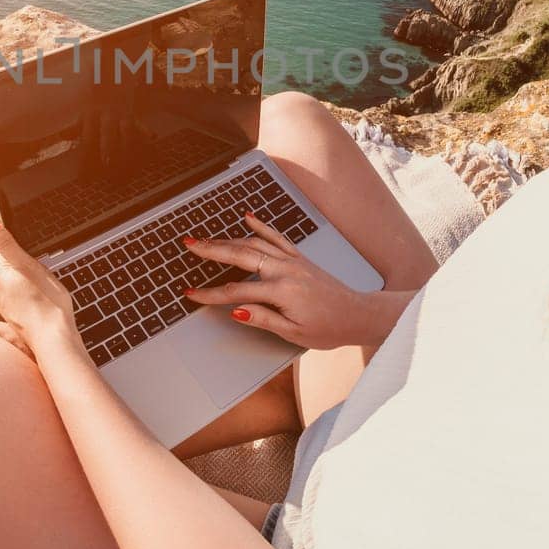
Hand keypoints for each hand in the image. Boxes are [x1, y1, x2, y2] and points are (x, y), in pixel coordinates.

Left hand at [0, 212, 80, 353]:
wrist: (54, 340)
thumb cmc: (46, 303)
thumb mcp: (29, 266)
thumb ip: (7, 244)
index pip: (10, 251)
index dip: (28, 253)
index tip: (40, 262)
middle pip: (16, 269)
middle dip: (31, 269)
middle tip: (45, 279)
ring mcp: (6, 307)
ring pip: (22, 286)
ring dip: (34, 286)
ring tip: (46, 294)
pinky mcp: (16, 319)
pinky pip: (26, 302)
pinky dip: (35, 301)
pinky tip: (45, 307)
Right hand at [183, 213, 387, 349]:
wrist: (358, 315)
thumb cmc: (329, 328)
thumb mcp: (294, 333)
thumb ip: (263, 319)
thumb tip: (236, 311)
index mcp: (282, 291)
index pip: (237, 291)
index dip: (212, 294)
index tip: (192, 294)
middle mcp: (286, 270)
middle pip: (241, 256)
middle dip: (212, 251)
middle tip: (190, 245)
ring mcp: (293, 261)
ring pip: (254, 243)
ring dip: (228, 238)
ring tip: (206, 237)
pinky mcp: (299, 258)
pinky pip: (276, 237)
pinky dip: (261, 226)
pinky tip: (248, 216)